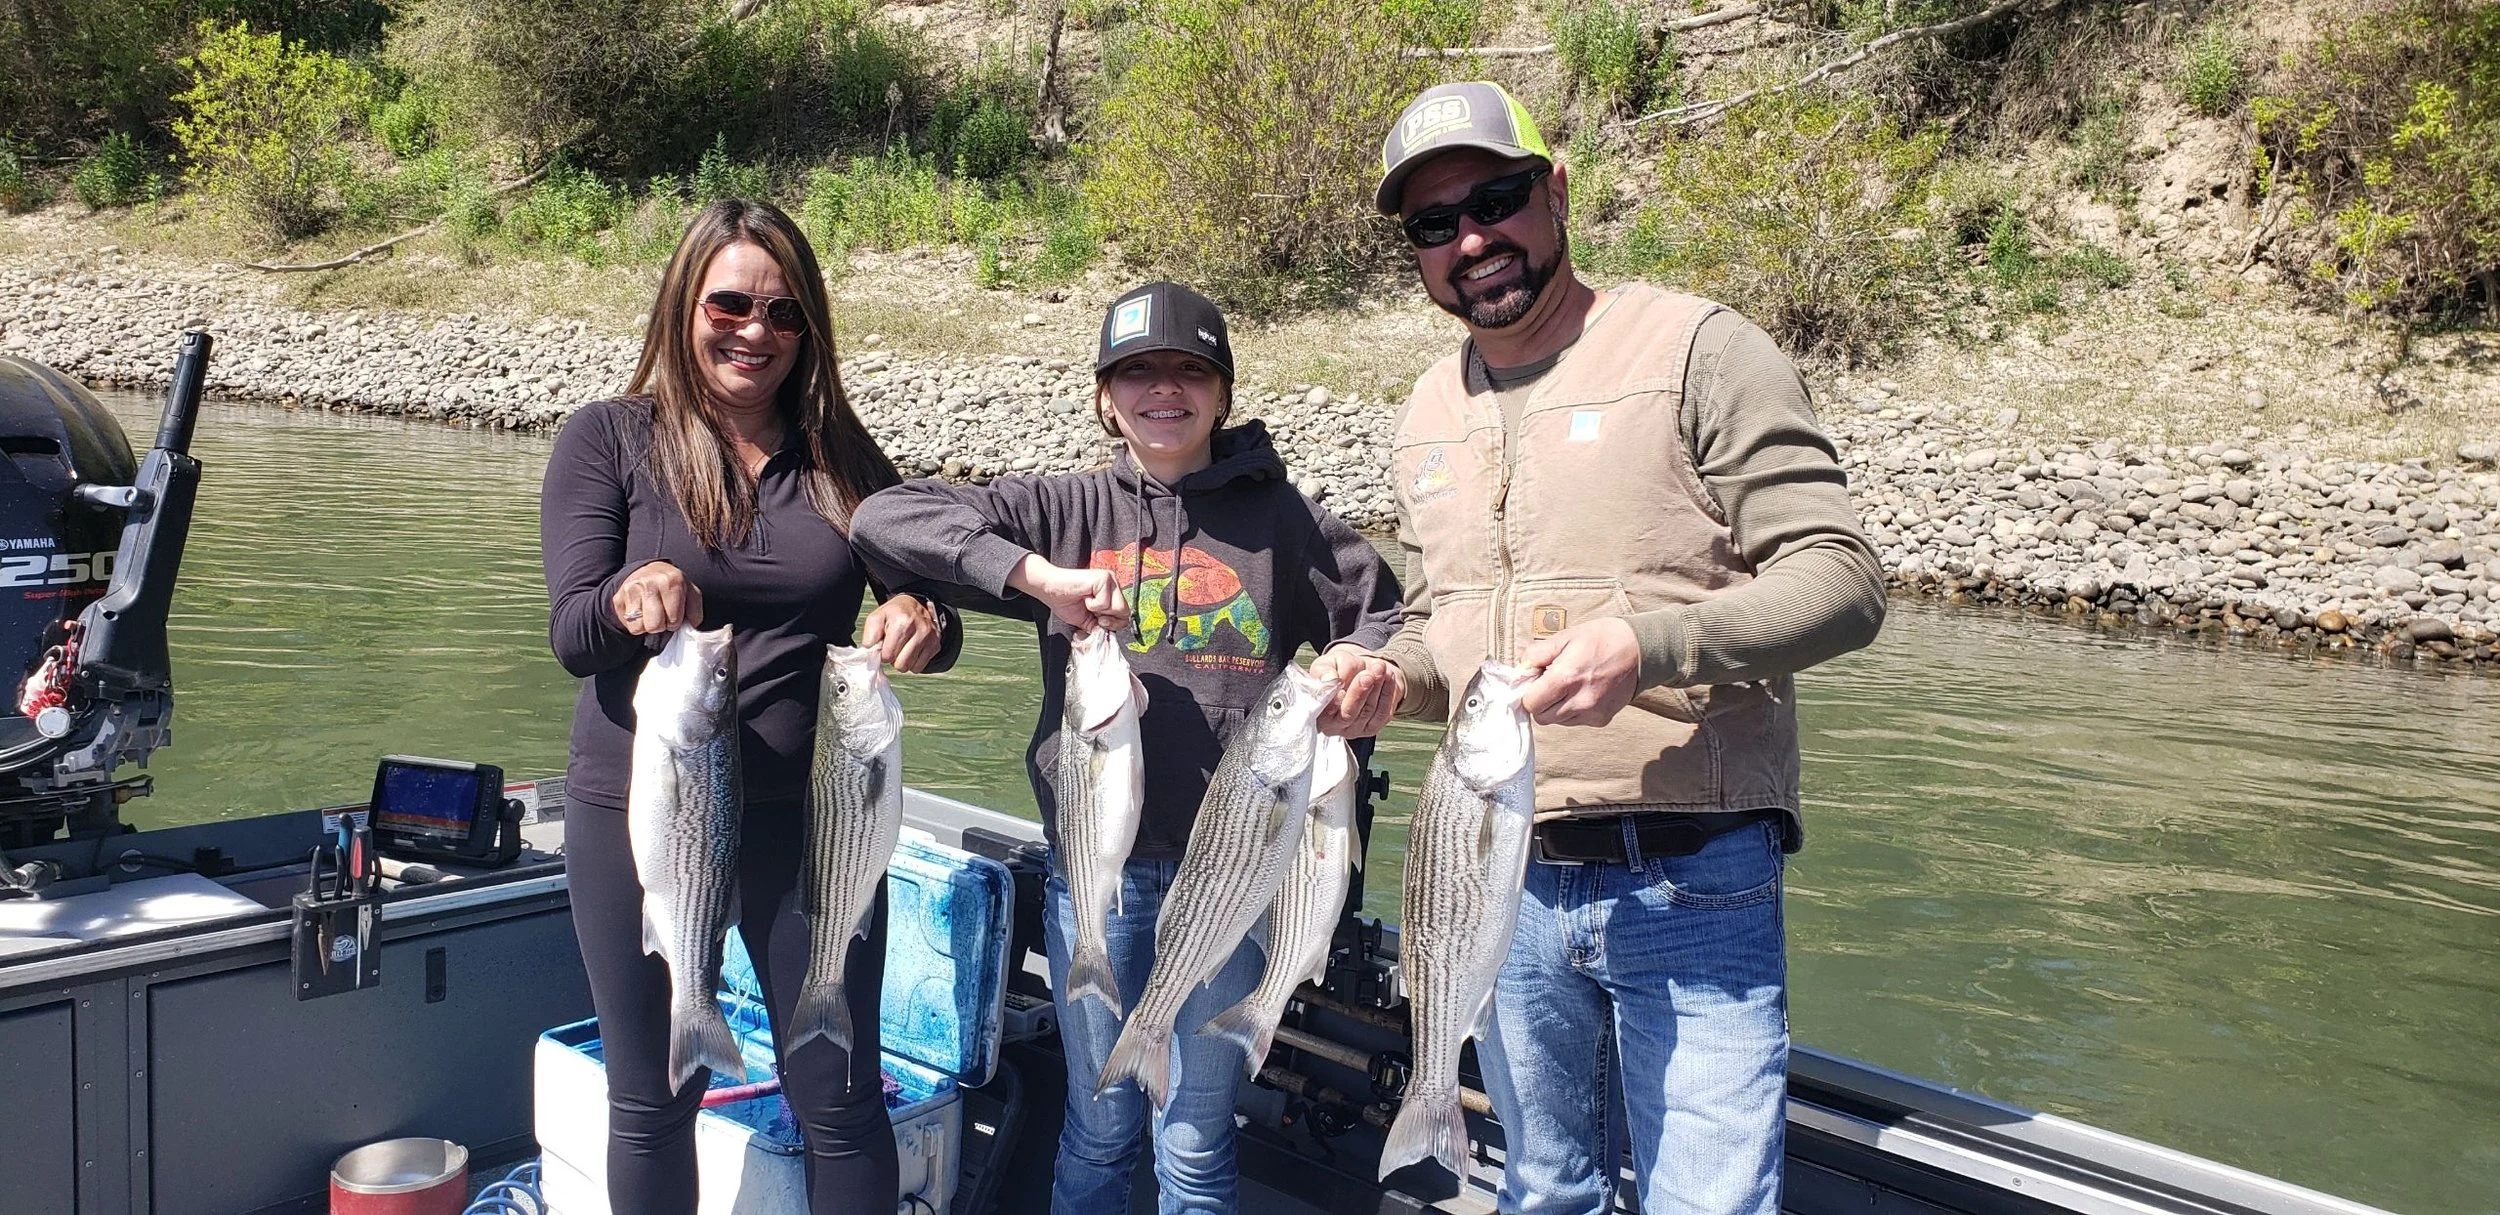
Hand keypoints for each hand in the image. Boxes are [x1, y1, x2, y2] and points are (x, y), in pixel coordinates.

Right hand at [612, 562, 701, 635]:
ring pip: (639, 627)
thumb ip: (695, 608)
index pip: (673, 619)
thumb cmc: (671, 585)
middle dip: (661, 626)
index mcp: (671, 581)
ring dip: (647, 625)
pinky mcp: (618, 598)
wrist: (647, 571)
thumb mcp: (689, 591)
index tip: (673, 615)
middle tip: (661, 616)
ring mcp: (631, 590)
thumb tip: (693, 625)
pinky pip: (629, 624)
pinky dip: (636, 623)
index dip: (675, 622)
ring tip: (651, 614)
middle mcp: (650, 583)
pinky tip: (641, 612)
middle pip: (655, 626)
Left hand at [861, 594, 942, 672]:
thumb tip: (869, 649)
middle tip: (894, 646)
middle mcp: (920, 630)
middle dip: (894, 658)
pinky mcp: (936, 645)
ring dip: (903, 661)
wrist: (915, 606)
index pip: (888, 655)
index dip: (883, 653)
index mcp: (903, 622)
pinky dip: (913, 662)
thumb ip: (870, 633)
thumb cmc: (894, 614)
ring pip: (911, 668)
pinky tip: (911, 650)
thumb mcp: (877, 617)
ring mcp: (930, 638)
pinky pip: (920, 668)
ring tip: (902, 648)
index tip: (885, 644)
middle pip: (900, 664)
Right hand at [1007, 555, 1131, 634]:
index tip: (1098, 622)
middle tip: (1092, 613)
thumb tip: (1111, 637)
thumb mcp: (1087, 620)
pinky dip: (1092, 605)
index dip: (1113, 624)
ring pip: (1119, 608)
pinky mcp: (1103, 578)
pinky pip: (1106, 602)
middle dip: (1108, 620)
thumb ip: (1101, 627)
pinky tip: (1084, 596)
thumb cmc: (1065, 601)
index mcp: (1112, 593)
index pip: (1125, 614)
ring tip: (1088, 603)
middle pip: (1125, 612)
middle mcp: (1113, 584)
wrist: (1049, 589)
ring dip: (1100, 611)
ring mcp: (1110, 579)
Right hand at [1311, 644, 1401, 737]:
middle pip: (1348, 714)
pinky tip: (1388, 677)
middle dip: (1359, 693)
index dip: (1334, 699)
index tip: (1341, 680)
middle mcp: (1335, 726)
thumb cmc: (1336, 671)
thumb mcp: (1325, 664)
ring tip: (1379, 667)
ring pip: (1368, 711)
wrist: (1357, 672)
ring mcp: (1355, 729)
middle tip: (1367, 675)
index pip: (1324, 712)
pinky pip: (1383, 713)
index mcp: (1317, 713)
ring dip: (1376, 688)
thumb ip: (1324, 671)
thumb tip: (1331, 679)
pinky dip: (1388, 693)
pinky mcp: (1373, 727)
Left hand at [1518, 617, 1641, 726]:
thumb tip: (1522, 668)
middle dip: (1540, 701)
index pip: (1530, 703)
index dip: (1528, 691)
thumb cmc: (1603, 638)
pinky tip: (1583, 691)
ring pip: (1558, 721)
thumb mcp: (1566, 636)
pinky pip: (1575, 721)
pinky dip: (1572, 710)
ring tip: (1569, 685)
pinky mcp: (1602, 719)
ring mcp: (1592, 713)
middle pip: (1542, 717)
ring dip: (1556, 707)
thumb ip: (1538, 653)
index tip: (1535, 680)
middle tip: (1550, 682)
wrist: (1642, 649)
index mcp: (1567, 678)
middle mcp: (1580, 700)